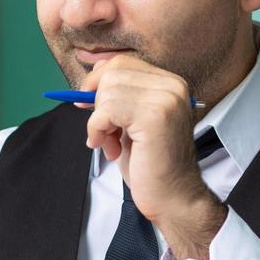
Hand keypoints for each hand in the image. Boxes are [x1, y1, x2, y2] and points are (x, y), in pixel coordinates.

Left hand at [79, 55, 226, 259]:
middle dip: (98, 102)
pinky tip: (112, 150)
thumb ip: (119, 98)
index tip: (85, 103)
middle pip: (112, 73)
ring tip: (113, 145)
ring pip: (107, 92)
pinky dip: (98, 130)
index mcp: (170, 83)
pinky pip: (106, 111)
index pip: (122, 62)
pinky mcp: (154, 117)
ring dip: (99, 122)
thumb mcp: (132, 122)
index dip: (97, 81)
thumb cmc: (151, 164)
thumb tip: (87, 81)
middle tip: (105, 132)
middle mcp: (172, 86)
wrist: (173, 197)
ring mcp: (166, 99)